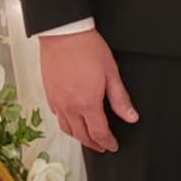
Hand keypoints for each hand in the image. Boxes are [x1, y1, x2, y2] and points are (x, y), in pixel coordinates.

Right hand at [38, 28, 136, 152]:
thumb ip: (120, 98)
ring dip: (79, 137)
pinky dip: (66, 123)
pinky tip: (72, 120)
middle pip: (81, 135)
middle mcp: (70, 106)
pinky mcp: (49, 94)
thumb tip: (131, 116)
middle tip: (102, 146)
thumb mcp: (111, 72)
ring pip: (67, 129)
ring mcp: (57, 101)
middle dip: (94, 144)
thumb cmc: (87, 48)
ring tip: (88, 138)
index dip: (107, 142)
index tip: (113, 145)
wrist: (63, 34)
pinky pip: (57, 116)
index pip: (99, 132)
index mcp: (87, 103)